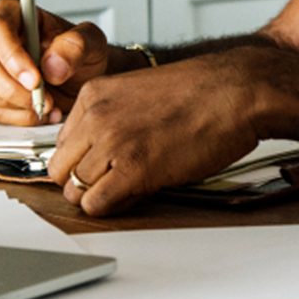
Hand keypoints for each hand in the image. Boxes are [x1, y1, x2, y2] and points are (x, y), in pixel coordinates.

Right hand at [0, 0, 112, 124]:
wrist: (81, 80)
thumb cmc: (81, 55)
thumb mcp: (92, 42)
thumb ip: (76, 45)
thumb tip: (51, 65)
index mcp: (14, 13)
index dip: (12, 56)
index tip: (35, 79)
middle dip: (13, 88)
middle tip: (45, 99)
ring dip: (13, 104)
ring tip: (47, 105)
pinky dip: (15, 116)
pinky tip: (38, 113)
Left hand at [49, 50, 265, 215]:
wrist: (239, 91)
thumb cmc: (204, 92)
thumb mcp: (142, 92)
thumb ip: (112, 116)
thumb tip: (98, 152)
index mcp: (95, 94)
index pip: (62, 143)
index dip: (85, 159)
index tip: (106, 163)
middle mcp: (96, 116)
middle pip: (60, 169)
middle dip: (84, 180)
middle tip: (116, 181)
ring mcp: (112, 143)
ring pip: (75, 190)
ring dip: (101, 195)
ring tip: (134, 185)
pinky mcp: (134, 169)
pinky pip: (97, 204)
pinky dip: (113, 207)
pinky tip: (138, 193)